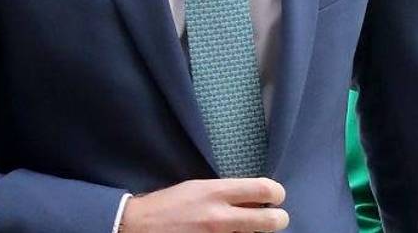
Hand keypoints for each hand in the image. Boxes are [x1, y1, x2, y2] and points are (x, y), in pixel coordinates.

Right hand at [119, 177, 288, 232]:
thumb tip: (256, 197)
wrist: (139, 227)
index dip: (277, 193)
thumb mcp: (200, 188)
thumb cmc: (170, 204)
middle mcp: (220, 217)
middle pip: (271, 221)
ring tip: (248, 229)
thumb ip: (228, 193)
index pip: (264, 189)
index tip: (276, 197)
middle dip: (279, 220)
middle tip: (275, 219)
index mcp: (217, 192)